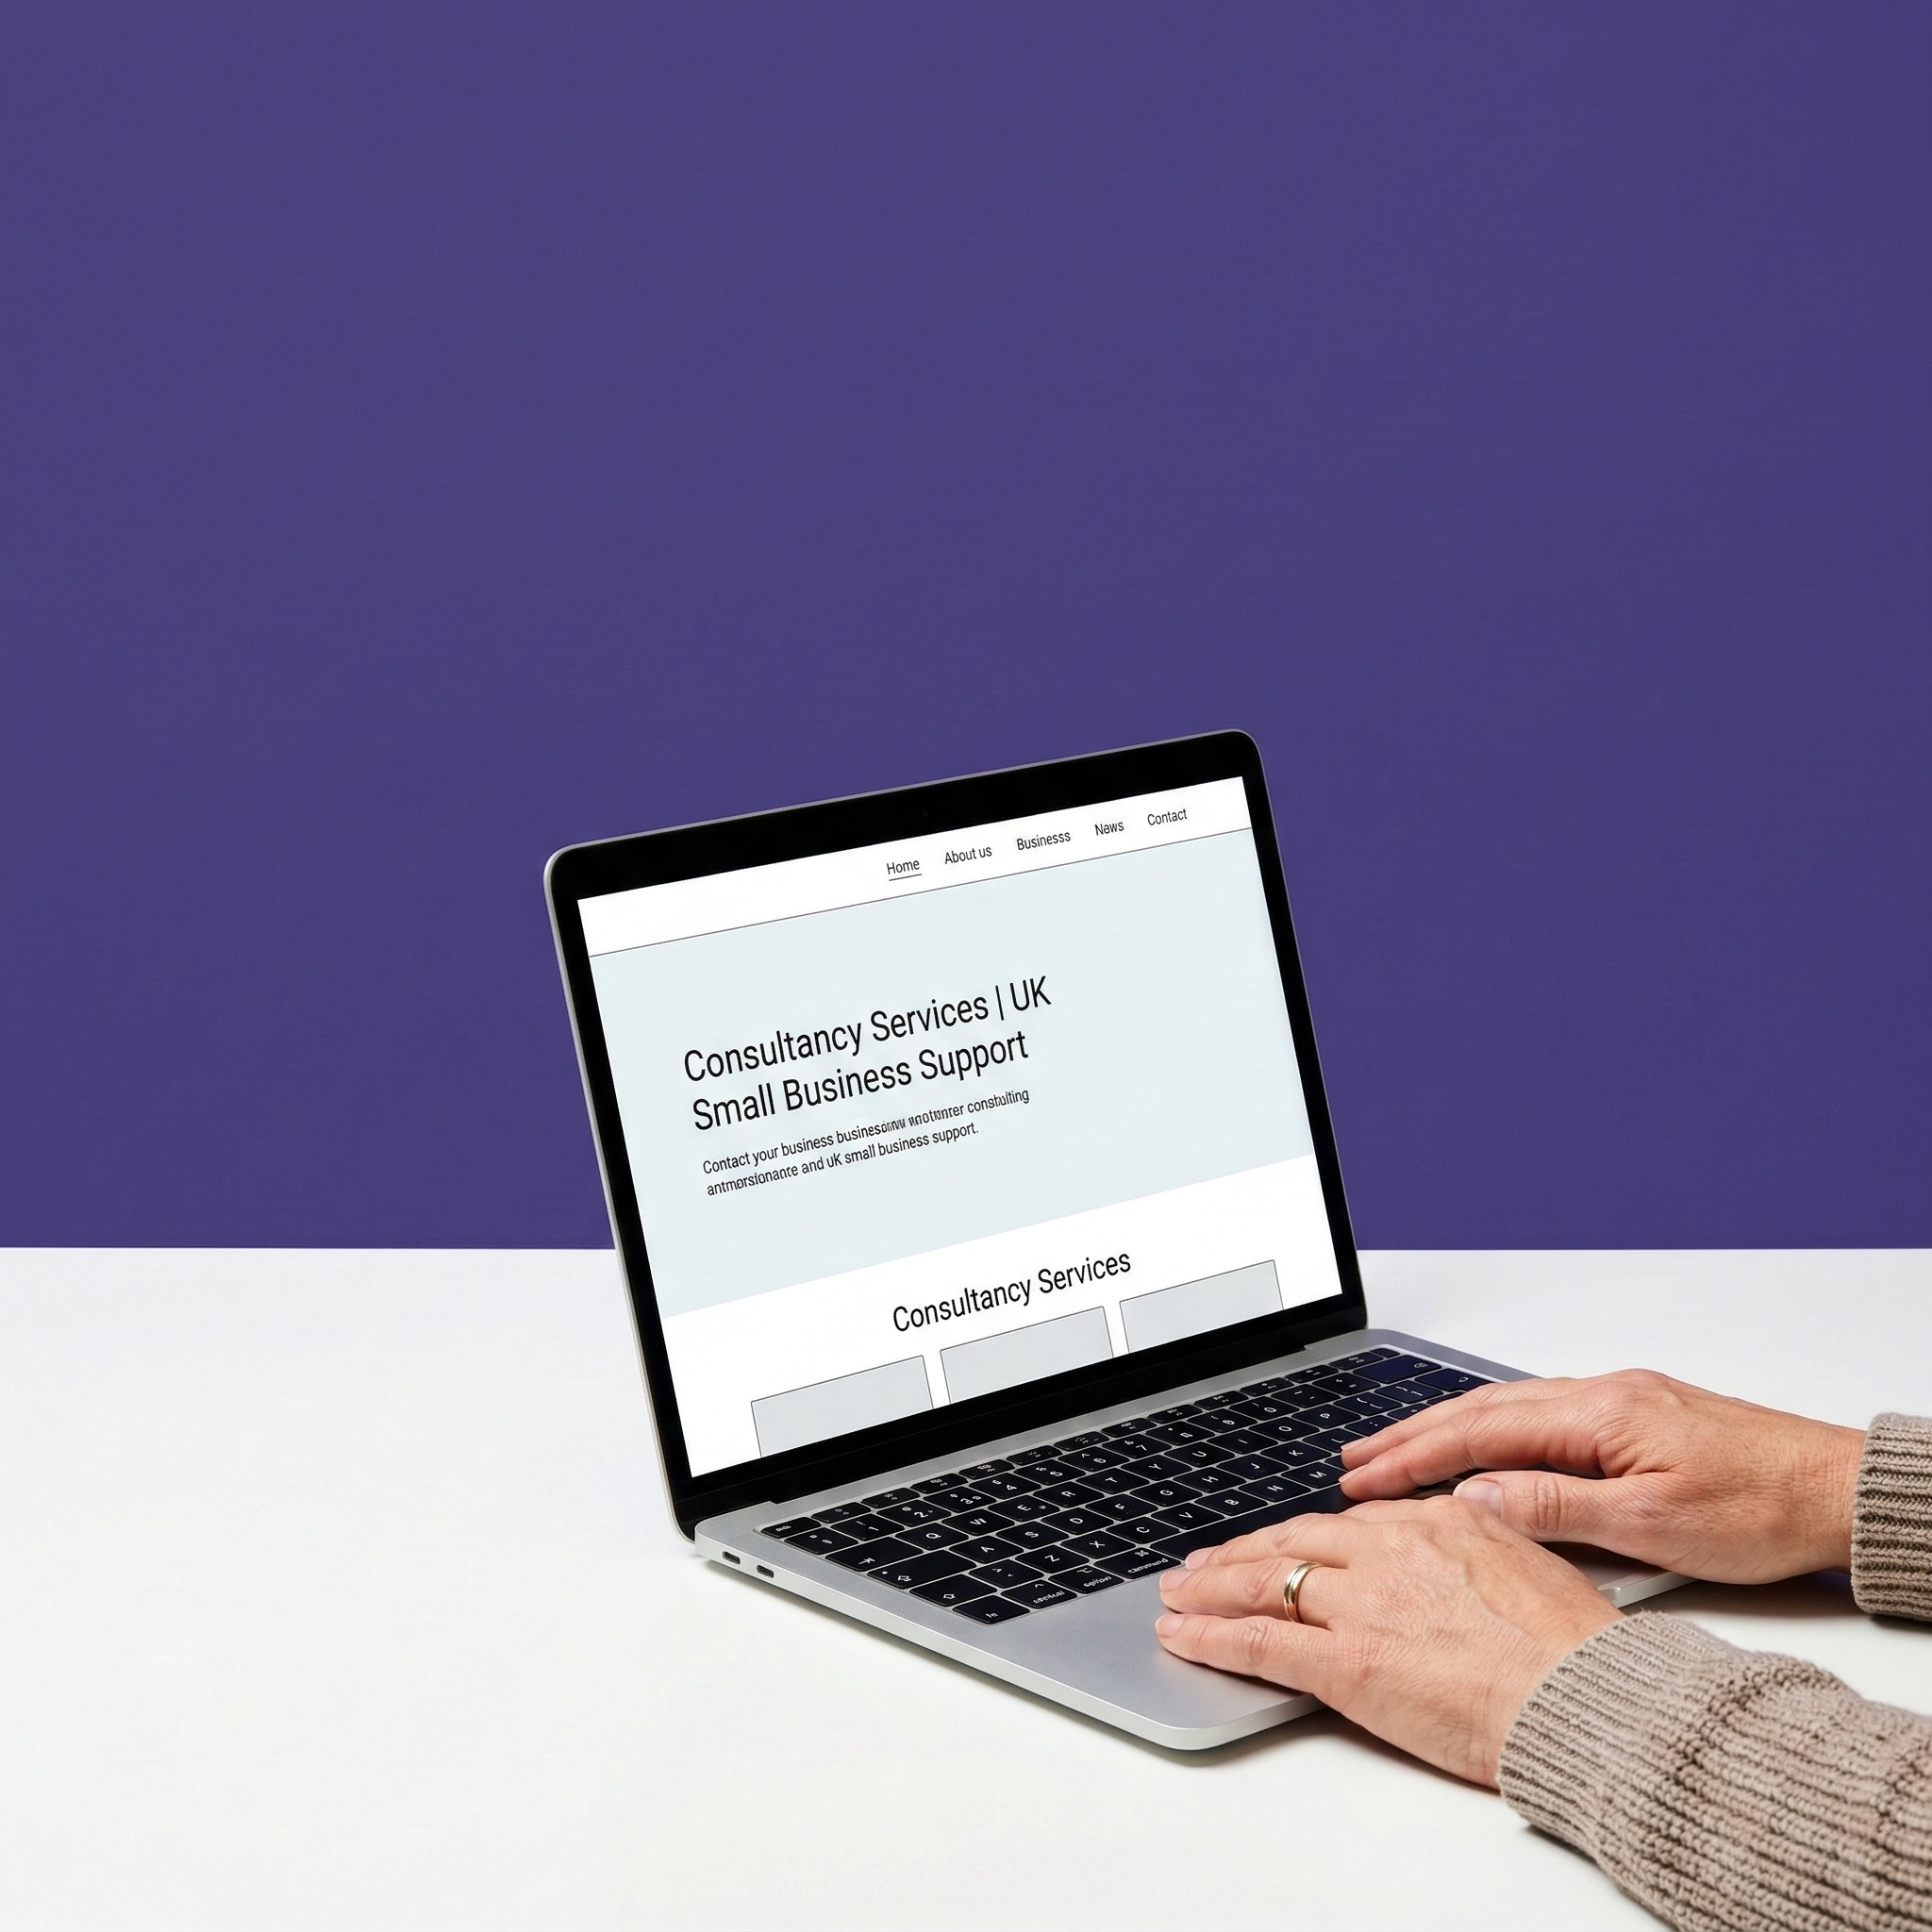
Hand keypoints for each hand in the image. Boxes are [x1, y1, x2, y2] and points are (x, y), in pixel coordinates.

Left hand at [1155, 1498, 1617, 1785]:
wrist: (1584, 1701)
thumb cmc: (1576, 1652)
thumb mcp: (1532, 1564)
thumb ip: (1484, 1540)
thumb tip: (1470, 1517)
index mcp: (1438, 1522)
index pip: (1346, 1524)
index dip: (1302, 1540)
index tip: (1281, 1548)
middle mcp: (1390, 1550)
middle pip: (1292, 1543)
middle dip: (1240, 1554)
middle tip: (1203, 1565)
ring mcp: (1363, 1604)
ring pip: (1264, 1583)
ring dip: (1211, 1588)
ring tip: (1179, 1595)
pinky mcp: (1346, 1663)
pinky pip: (1260, 1643)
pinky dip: (1212, 1638)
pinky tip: (1184, 1638)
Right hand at [1340, 1369, 1865, 1583]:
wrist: (1839, 1491)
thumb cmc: (1765, 1510)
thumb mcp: (1654, 1528)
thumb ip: (1555, 1509)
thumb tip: (1475, 1498)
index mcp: (1599, 1413)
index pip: (1480, 1432)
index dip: (1413, 1456)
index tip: (1364, 1479)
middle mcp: (1602, 1393)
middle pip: (1482, 1409)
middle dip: (1410, 1435)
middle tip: (1353, 1461)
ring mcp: (1619, 1399)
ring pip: (1508, 1408)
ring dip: (1446, 1429)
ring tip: (1394, 1451)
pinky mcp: (1636, 1414)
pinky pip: (1540, 1414)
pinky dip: (1491, 1429)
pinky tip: (1477, 1446)